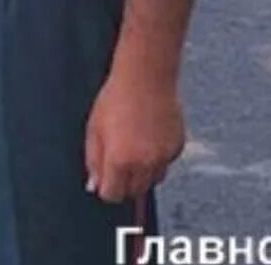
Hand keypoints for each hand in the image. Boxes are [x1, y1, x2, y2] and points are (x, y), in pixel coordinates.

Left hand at [84, 69, 184, 203]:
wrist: (146, 76)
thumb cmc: (116, 98)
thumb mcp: (94, 129)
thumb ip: (93, 161)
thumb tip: (94, 186)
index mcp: (119, 160)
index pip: (112, 195)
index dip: (106, 187)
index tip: (105, 177)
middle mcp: (143, 164)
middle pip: (133, 192)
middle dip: (124, 182)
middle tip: (119, 159)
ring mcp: (163, 157)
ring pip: (152, 180)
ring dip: (142, 173)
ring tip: (135, 146)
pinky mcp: (177, 147)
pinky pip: (165, 164)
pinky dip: (157, 158)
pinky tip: (149, 137)